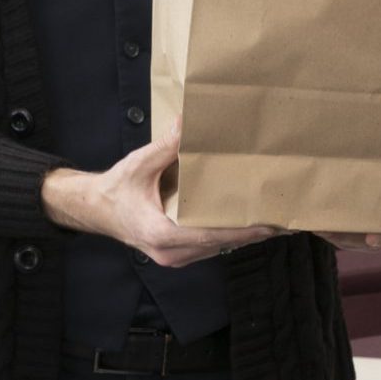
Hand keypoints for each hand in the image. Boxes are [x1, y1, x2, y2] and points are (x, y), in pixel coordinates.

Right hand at [41, 130, 279, 268]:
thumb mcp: (139, 164)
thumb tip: (188, 122)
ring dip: (244, 235)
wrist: (95, 210)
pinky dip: (229, 234)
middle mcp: (171, 252)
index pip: (211, 235)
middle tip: (285, 217)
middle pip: (221, 244)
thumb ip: (166, 147)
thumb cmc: (115, 189)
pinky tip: (249, 221)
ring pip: (218, 248)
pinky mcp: (178, 254)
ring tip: (275, 219)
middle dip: (253, 232)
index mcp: (161, 234)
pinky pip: (210, 246)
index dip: (242, 230)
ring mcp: (175, 257)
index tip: (270, 223)